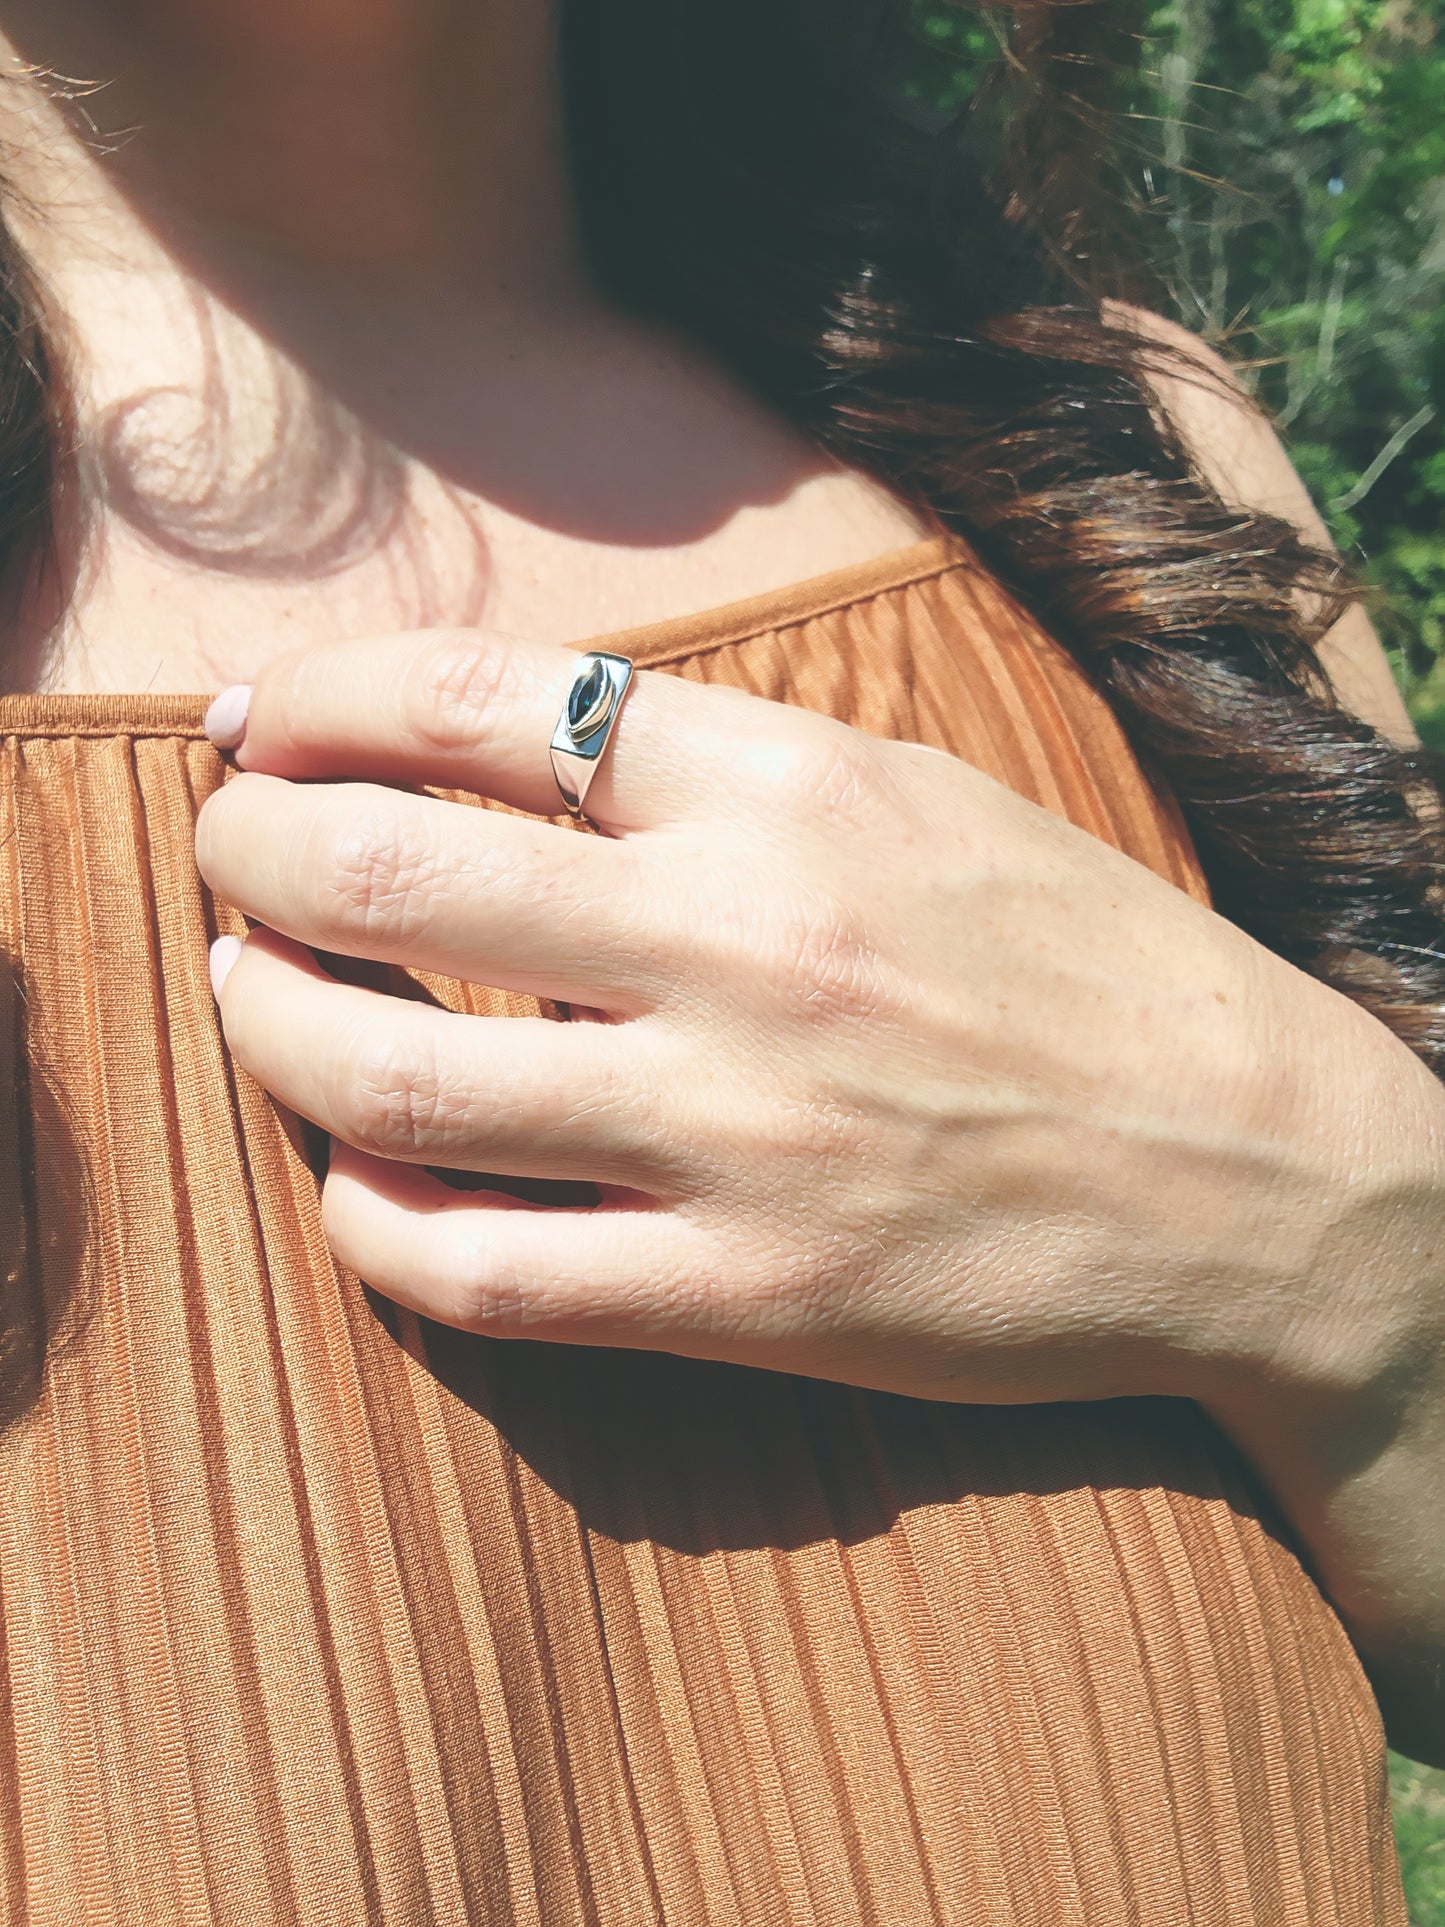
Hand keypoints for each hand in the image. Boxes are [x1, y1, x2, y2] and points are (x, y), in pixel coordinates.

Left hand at [193, 627, 1377, 1404]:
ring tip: (245, 994)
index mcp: (798, 788)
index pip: (484, 698)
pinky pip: (477, 1269)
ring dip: (264, 1025)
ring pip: (389, 1074)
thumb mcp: (924, 800)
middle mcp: (749, 942)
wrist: (1261, 1179)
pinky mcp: (750, 1295)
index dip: (321, 696)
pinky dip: (370, 1219)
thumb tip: (510, 746)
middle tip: (228, 854)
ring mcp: (739, 1133)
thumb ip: (722, 769)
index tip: (258, 723)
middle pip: (388, 866)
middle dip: (249, 848)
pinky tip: (360, 1176)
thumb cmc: (1090, 969)